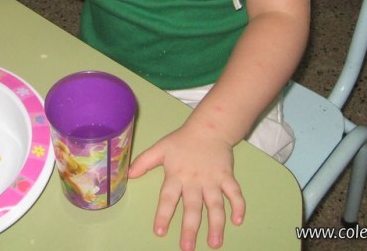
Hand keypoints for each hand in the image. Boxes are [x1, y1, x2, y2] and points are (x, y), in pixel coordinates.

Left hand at [128, 125, 244, 249]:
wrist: (209, 128)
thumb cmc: (183, 141)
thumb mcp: (161, 148)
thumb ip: (144, 162)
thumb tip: (128, 174)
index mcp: (176, 175)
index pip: (168, 198)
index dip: (164, 214)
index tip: (160, 232)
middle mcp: (194, 180)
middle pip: (192, 207)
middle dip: (190, 228)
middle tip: (187, 247)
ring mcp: (212, 179)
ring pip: (215, 204)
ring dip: (216, 224)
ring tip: (214, 243)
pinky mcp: (227, 176)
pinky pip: (234, 192)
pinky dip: (238, 205)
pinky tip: (238, 220)